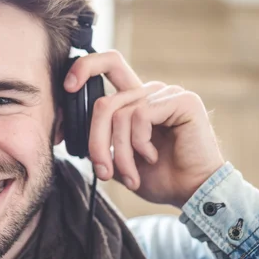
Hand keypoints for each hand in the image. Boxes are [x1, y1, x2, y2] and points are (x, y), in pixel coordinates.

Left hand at [64, 50, 224, 208]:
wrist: (190, 192)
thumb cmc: (159, 177)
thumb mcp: (119, 158)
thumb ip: (101, 140)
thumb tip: (71, 131)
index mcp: (135, 101)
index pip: (108, 66)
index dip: (84, 67)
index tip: (68, 87)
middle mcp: (150, 92)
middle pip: (104, 103)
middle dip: (96, 142)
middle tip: (102, 170)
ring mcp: (167, 94)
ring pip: (119, 113)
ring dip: (120, 152)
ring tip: (131, 175)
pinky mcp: (182, 100)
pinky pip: (140, 115)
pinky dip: (140, 143)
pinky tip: (152, 157)